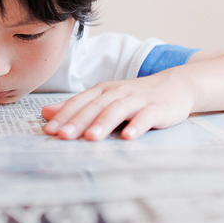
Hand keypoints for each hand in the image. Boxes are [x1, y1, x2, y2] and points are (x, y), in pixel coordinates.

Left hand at [41, 72, 195, 140]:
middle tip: (63, 136)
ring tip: (91, 137)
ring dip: (103, 123)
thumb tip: (47, 113)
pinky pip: (146, 116)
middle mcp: (117, 93)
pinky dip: (137, 125)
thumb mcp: (105, 98)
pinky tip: (128, 136)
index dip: (63, 116)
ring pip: (117, 110)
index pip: (79, 102)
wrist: (176, 85)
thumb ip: (78, 107)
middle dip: (78, 121)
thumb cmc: (136, 96)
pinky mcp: (157, 108)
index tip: (48, 130)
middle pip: (95, 106)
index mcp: (102, 91)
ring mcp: (138, 100)